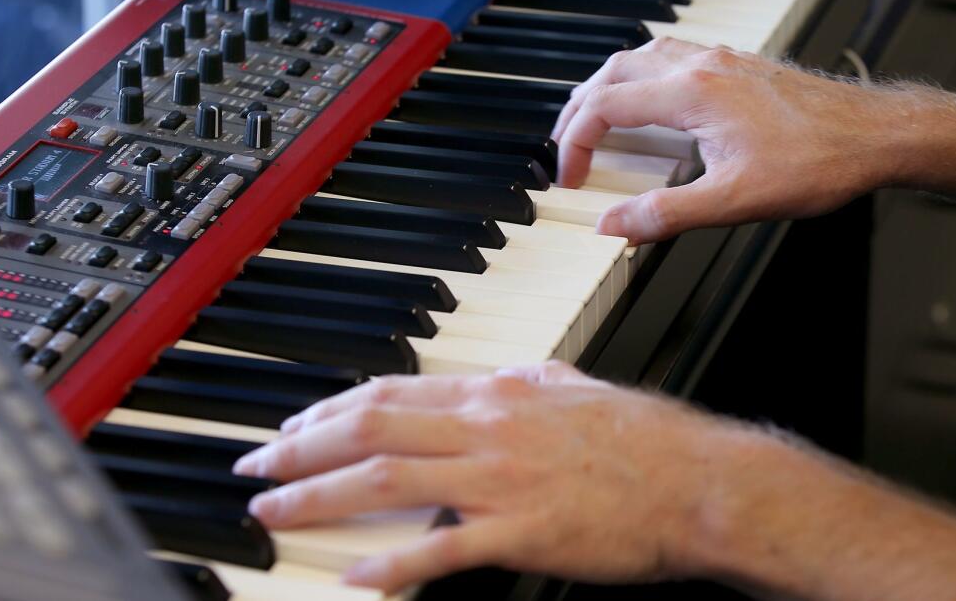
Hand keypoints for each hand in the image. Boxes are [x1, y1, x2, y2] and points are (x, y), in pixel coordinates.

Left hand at [232, 361, 742, 593]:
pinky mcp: (521, 532)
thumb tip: (489, 379)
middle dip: (301, 449)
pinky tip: (356, 575)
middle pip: (369, 432)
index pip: (387, 395)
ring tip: (275, 512)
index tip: (292, 428)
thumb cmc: (641, 437)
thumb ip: (519, 382)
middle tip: (257, 467)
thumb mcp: (569, 386)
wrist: (699, 480)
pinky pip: (443, 551)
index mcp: (493, 393)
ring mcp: (499, 480)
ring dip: (319, 497)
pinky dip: (393, 564)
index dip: (328, 411)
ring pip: (386, 482)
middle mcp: (485, 429)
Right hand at [550, 38, 908, 244]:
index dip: (574, 144)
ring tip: (594, 120)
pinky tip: (653, 102)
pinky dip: (642, 77)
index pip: (603, 107)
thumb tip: (613, 227)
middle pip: (613, 73)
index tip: (570, 177)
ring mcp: (721, 61)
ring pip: (641, 57)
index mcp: (691, 94)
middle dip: (578, 110)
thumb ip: (664, 214)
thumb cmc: (819, 161)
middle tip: (566, 148)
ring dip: (607, 87)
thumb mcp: (733, 201)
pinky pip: (672, 56)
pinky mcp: (739, 66)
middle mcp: (701, 67)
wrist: (876, 135)